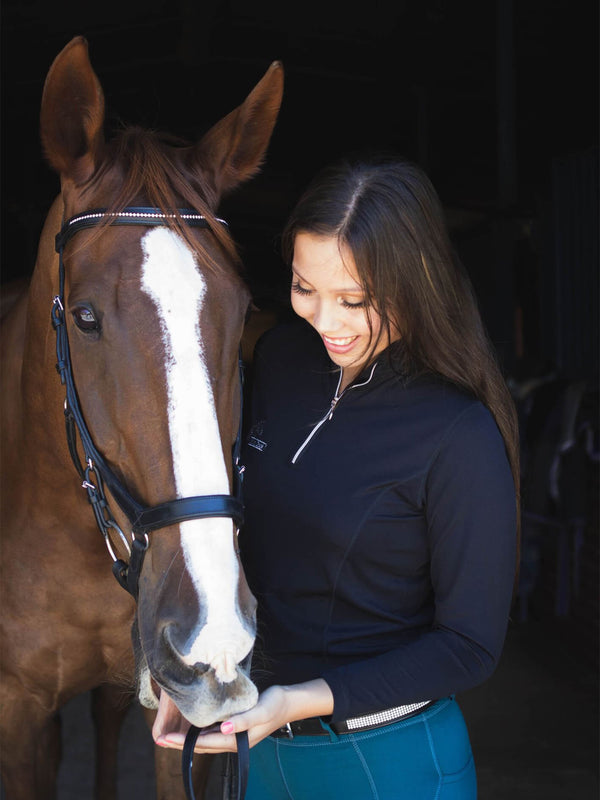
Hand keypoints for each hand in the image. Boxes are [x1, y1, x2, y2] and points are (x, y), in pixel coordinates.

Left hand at [154, 678, 333, 752]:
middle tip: (160, 739)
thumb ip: (242, 722)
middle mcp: (233, 741)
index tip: (165, 739)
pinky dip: (199, 731)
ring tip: (170, 735)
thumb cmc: (275, 705)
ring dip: (188, 739)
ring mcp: (234, 735)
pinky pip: (212, 732)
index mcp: (237, 741)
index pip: (205, 744)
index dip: (184, 743)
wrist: (289, 702)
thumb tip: (222, 730)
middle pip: (201, 746)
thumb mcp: (260, 712)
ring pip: (205, 740)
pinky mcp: (235, 726)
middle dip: (180, 744)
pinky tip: (192, 724)